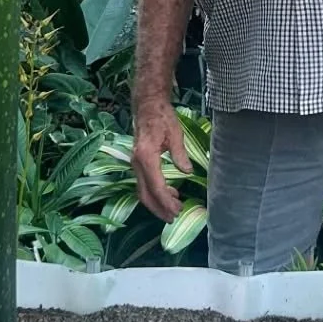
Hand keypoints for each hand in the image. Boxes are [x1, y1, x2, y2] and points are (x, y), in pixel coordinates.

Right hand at [131, 95, 191, 222]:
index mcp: (146, 157)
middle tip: (174, 217)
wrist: (147, 105)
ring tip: (175, 207)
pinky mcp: (138, 162)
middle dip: (159, 208)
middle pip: (145, 194)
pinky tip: (170, 192)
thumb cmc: (162, 117)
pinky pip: (144, 182)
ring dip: (157, 201)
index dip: (166, 201)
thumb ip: (180, 155)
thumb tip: (187, 172)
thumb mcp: (175, 134)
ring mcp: (135, 163)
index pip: (156, 186)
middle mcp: (137, 163)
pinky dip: (155, 191)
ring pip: (143, 190)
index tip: (177, 211)